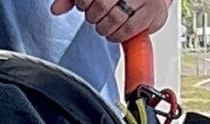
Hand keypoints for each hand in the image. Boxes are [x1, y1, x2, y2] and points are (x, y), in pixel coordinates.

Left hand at [50, 0, 169, 42]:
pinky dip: (116, 35)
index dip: (83, 3)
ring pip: (114, 18)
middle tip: (96, 15)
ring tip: (105, 23)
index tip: (85, 5)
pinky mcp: (153, 11)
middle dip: (93, 15)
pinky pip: (127, 30)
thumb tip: (56, 9)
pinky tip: (114, 31)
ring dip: (103, 27)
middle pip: (101, 4)